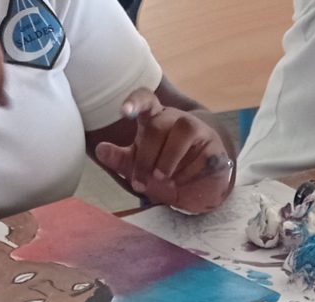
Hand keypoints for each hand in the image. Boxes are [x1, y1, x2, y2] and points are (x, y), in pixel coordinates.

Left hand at [93, 92, 235, 212]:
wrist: (197, 189)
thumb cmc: (165, 173)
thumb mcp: (138, 169)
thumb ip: (120, 160)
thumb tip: (100, 150)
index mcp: (153, 120)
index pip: (145, 99)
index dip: (135, 102)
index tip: (125, 112)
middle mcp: (174, 119)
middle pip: (158, 125)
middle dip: (146, 156)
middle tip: (141, 182)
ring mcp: (197, 129)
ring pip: (183, 129)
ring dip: (169, 157)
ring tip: (162, 178)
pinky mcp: (214, 145)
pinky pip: (201, 151)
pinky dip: (189, 172)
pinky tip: (183, 182)